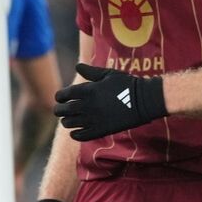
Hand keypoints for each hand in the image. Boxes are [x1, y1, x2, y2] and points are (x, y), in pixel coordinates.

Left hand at [53, 64, 167, 140]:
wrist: (143, 100)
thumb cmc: (126, 84)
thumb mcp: (108, 74)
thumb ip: (91, 71)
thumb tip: (77, 66)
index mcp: (88, 90)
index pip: (64, 95)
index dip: (59, 97)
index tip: (60, 98)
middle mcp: (87, 105)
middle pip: (63, 110)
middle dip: (59, 110)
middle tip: (59, 110)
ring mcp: (93, 119)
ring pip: (69, 123)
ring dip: (66, 122)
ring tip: (67, 120)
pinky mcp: (101, 130)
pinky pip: (81, 136)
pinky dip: (75, 134)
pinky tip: (75, 132)